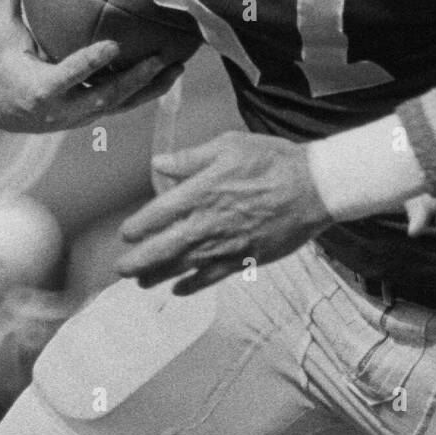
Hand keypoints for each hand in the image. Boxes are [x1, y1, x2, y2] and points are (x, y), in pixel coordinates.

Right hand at [0, 0, 184, 131]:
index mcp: (39, 88)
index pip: (68, 76)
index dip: (90, 63)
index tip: (113, 45)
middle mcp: (62, 109)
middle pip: (104, 97)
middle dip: (134, 79)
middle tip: (160, 57)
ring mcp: (79, 116)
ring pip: (121, 105)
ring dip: (151, 88)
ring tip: (178, 65)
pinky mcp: (90, 116)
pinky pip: (123, 105)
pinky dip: (148, 90)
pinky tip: (170, 71)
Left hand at [117, 132, 331, 295]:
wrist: (314, 187)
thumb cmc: (274, 161)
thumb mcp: (230, 145)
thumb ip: (191, 157)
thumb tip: (159, 163)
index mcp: (201, 191)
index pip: (156, 215)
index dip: (137, 227)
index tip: (126, 233)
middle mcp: (207, 223)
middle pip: (161, 249)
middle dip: (137, 262)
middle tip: (121, 268)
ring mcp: (224, 245)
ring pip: (181, 267)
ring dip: (157, 276)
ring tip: (141, 281)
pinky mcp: (243, 259)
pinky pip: (210, 278)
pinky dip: (191, 286)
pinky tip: (179, 290)